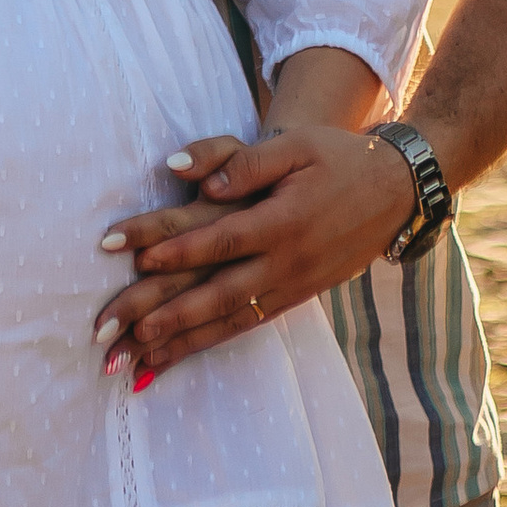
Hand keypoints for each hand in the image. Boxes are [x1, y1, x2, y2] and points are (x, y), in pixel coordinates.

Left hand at [92, 126, 418, 382]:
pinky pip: (243, 327)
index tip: (129, 257)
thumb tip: (196, 180)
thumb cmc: (337, 159)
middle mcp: (284, 263)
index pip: (220, 239)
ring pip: (225, 321)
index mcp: (282, 221)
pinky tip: (173, 358)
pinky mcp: (291, 300)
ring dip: (177, 343)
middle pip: (213, 292)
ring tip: (132, 359)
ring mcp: (289, 288)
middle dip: (159, 314)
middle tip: (111, 331)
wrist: (394, 193)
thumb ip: (246, 162)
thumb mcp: (297, 147)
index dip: (175, 247)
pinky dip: (206, 344)